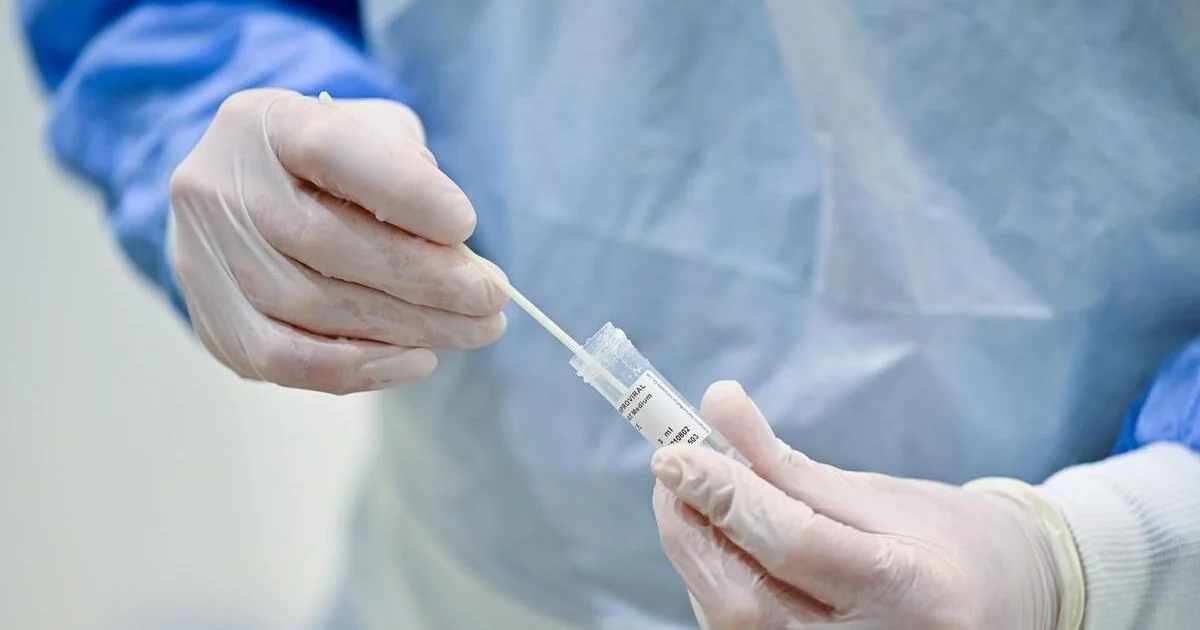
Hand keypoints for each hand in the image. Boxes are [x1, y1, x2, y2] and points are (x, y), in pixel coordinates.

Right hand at [169, 89, 506, 393]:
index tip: (467, 225)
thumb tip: (453, 243)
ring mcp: (206, 259)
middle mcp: (218, 187)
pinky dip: (363, 367)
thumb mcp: (374, 134)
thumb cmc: (335, 166)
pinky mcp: (214, 323)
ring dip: (411, 327)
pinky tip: (419, 358)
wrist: (251, 198)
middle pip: (325, 241)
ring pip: (314, 307)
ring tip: (476, 329)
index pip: (331, 150)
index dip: (404, 191)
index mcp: (263, 123)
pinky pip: (289, 361)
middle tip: (491, 298)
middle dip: (426, 278)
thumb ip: (409, 168)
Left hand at [651, 381, 1075, 628]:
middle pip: (746, 602)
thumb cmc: (950, 542)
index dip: (726, 496)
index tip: (674, 452)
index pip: (795, 545)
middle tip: (672, 469)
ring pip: (730, 623)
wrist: (1006, 607)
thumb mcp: (879, 492)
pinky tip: (722, 544)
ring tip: (698, 496)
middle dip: (691, 529)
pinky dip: (714, 582)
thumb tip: (716, 403)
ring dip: (695, 553)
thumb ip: (789, 461)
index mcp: (912, 590)